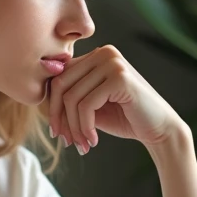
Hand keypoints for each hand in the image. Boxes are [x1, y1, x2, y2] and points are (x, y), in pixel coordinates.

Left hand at [45, 45, 183, 153]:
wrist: (159, 129)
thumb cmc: (124, 118)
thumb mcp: (90, 105)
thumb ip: (69, 96)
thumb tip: (38, 98)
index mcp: (95, 55)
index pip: (59, 77)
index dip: (53, 106)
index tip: (58, 132)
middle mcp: (103, 52)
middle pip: (61, 85)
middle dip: (59, 117)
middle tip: (66, 141)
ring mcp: (112, 62)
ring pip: (72, 97)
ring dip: (73, 127)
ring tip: (82, 144)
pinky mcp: (120, 77)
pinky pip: (86, 105)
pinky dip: (84, 127)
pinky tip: (93, 141)